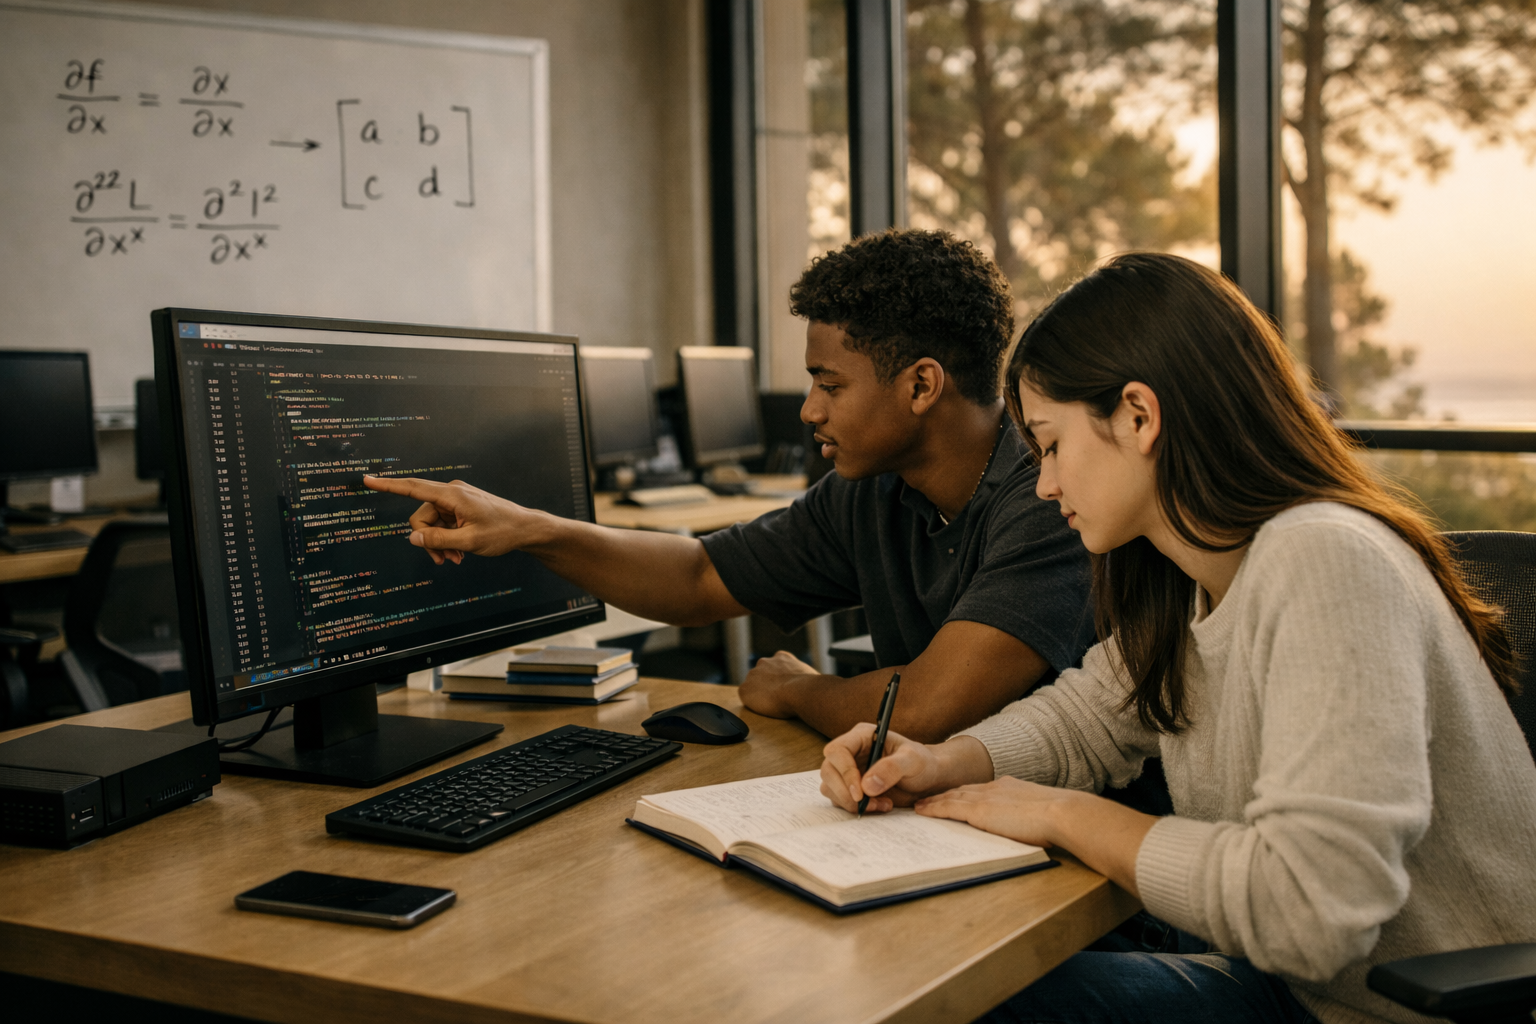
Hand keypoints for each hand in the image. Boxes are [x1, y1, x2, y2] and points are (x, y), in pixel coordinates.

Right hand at [362, 476, 547, 564]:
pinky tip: (459, 553)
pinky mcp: (460, 509)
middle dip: (427, 540)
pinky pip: (442, 524)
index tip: (366, 480)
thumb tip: (412, 538)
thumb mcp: (469, 542)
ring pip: (431, 524)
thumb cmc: (502, 532)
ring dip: (439, 543)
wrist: (525, 529)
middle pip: (420, 517)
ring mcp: (455, 500)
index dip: (387, 486)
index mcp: (452, 495)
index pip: (413, 488)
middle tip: (444, 560)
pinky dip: (447, 539)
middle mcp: (451, 493)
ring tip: (455, 559)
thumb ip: (438, 541)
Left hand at [738, 650, 819, 717]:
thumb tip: (807, 683)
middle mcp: (764, 662)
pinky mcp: (745, 689)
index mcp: (781, 657)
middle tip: (777, 697)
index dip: (779, 678)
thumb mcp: (808, 674)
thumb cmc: (809, 686)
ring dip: (760, 694)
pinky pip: (746, 697)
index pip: (775, 666)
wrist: (800, 690)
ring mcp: (753, 674)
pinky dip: (752, 703)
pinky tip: (764, 707)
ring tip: (772, 704)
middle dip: (767, 685)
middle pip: (762, 675)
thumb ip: (801, 675)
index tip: (783, 687)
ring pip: (753, 686)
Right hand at [819, 726, 990, 813]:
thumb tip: (867, 785)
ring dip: (850, 802)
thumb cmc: (923, 763)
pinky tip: (880, 806)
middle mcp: (851, 752)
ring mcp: (849, 771)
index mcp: (862, 737)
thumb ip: (892, 768)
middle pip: (828, 770)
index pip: (837, 750)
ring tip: (880, 804)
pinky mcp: (852, 788)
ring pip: (830, 787)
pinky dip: (857, 808)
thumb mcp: (913, 760)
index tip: (860, 792)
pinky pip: (841, 800)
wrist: (930, 780)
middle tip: (866, 803)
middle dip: (844, 792)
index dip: (844, 772)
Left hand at [914, 776, 1079, 847]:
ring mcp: (985, 798)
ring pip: (951, 797)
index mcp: (1010, 788)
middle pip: (961, 790)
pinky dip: (932, 808)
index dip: (964, 793)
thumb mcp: (1042, 813)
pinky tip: (921, 810)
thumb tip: (1031, 827)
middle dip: (943, 794)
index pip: (979, 790)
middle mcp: (994, 788)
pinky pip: (948, 808)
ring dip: (933, 801)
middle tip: (927, 798)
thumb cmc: (1061, 819)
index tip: (953, 796)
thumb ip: (1029, 816)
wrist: (1063, 813)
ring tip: (919, 805)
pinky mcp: (979, 811)